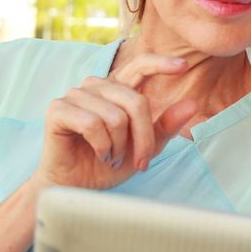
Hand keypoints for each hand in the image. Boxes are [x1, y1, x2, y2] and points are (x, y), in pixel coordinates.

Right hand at [32, 53, 198, 190]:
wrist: (76, 188)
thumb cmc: (108, 164)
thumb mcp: (145, 146)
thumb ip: (166, 125)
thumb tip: (192, 103)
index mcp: (116, 88)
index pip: (139, 65)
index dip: (160, 63)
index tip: (184, 66)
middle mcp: (96, 86)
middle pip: (135, 102)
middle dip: (143, 137)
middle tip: (140, 162)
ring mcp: (75, 94)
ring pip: (115, 117)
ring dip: (119, 147)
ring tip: (112, 157)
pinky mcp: (58, 109)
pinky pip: (92, 124)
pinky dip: (102, 146)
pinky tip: (99, 154)